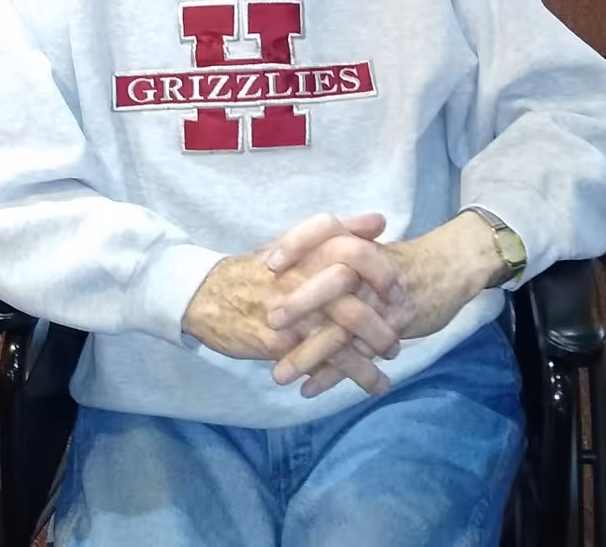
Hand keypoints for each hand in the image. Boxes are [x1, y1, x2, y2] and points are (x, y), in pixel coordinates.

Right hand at [183, 213, 401, 397]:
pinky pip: (318, 362)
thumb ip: (338, 231)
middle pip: (351, 300)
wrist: (205, 296)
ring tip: (387, 370)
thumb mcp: (294, 244)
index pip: (352, 251)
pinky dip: (344, 375)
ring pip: (339, 337)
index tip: (399, 287)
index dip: (380, 269)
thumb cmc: (257, 271)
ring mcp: (289, 313)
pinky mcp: (277, 343)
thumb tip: (380, 221)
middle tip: (400, 335)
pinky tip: (367, 384)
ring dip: (368, 357)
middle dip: (380, 323)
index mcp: (307, 251)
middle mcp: (299, 279)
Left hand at [264, 211, 499, 396]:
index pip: (325, 229)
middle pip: (335, 280)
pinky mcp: (396, 325)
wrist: (448, 268)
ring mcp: (384, 299)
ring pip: (345, 327)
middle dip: (302, 302)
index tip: (267, 262)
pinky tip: (309, 389)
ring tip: (279, 375)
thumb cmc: (396, 261)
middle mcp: (370, 268)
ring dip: (310, 352)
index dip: (297, 242)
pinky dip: (335, 374)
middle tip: (270, 320)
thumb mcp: (363, 245)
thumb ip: (322, 250)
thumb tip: (266, 252)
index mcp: (357, 242)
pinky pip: (361, 353)